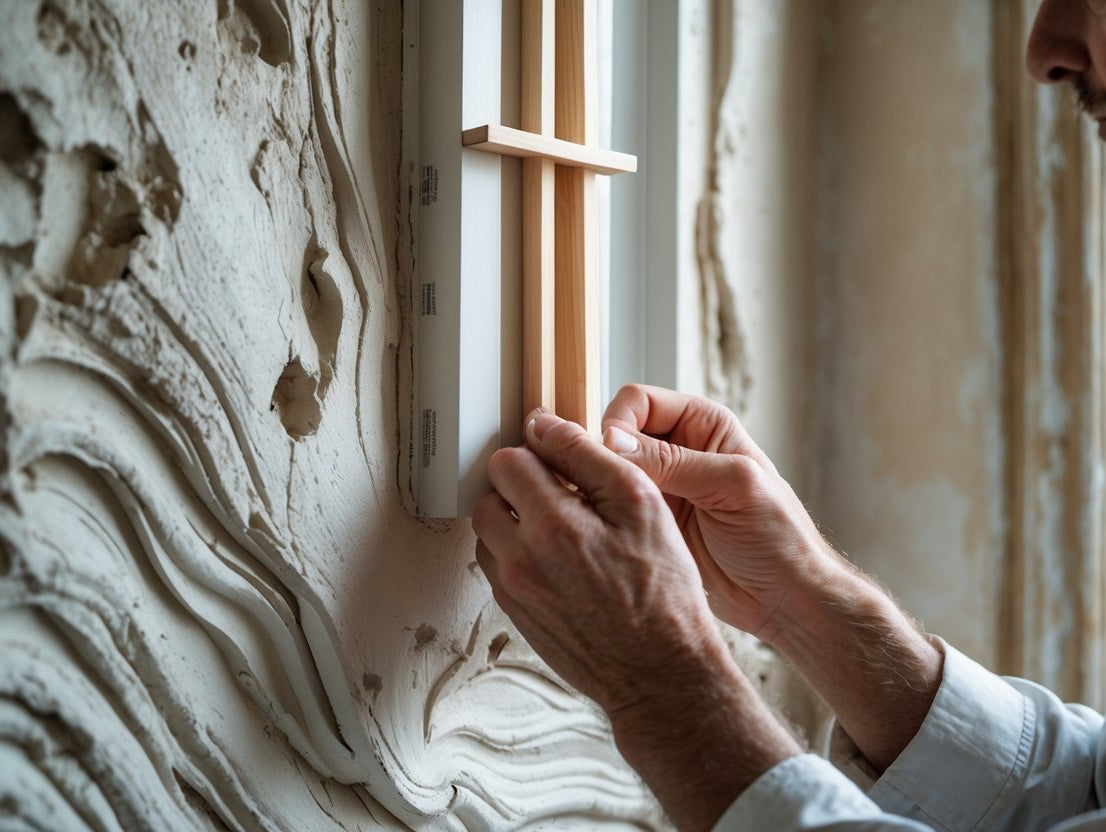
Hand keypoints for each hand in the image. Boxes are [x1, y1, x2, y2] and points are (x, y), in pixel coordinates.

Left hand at [471, 411, 721, 715]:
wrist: (661, 671)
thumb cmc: (662, 592)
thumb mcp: (642, 504)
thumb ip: (586, 457)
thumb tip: (544, 426)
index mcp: (552, 526)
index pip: (508, 461)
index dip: (536, 452)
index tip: (559, 461)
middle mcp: (521, 561)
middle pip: (488, 497)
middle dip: (519, 487)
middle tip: (561, 495)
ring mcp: (514, 592)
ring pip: (488, 534)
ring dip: (514, 522)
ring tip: (561, 529)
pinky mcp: (518, 616)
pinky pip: (499, 569)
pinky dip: (519, 555)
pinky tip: (559, 560)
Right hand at [601, 384, 838, 640]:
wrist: (784, 598)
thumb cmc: (777, 538)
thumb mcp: (732, 487)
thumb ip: (674, 460)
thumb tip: (614, 441)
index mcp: (702, 423)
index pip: (638, 402)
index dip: (619, 424)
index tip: (613, 458)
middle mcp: (679, 448)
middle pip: (617, 434)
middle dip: (605, 456)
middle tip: (608, 490)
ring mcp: (663, 486)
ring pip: (611, 470)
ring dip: (603, 486)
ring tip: (606, 511)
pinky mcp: (653, 519)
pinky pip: (615, 504)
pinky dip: (606, 511)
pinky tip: (610, 529)